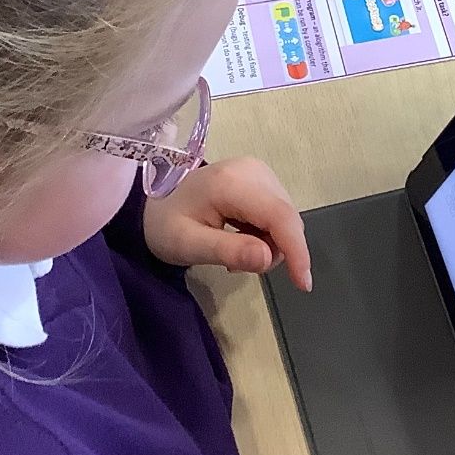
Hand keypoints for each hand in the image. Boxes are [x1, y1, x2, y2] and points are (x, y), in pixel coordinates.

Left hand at [142, 157, 311, 291]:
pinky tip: (241, 236)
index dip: (296, 250)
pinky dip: (266, 232)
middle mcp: (252, 170)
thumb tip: (267, 258)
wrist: (152, 205)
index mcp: (232, 183)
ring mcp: (257, 171)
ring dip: (269, 242)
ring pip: (285, 217)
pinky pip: (278, 212)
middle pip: (286, 218)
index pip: (280, 216)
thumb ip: (228, 251)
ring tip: (233, 250)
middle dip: (275, 249)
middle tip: (236, 266)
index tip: (302, 284)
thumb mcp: (189, 245)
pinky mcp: (259, 177)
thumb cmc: (166, 225)